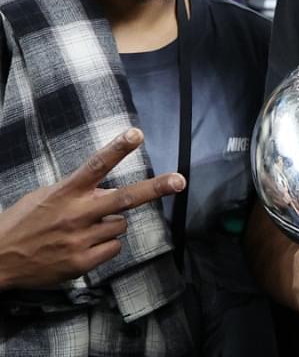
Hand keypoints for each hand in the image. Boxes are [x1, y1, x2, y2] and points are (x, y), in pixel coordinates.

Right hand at [0, 127, 185, 290]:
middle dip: (155, 188)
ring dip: (111, 224)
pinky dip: (106, 245)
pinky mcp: (82, 262)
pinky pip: (114, 248)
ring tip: (85, 229)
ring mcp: (80, 239)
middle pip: (124, 198)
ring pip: (120, 225)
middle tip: (179, 181)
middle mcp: (76, 214)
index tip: (137, 133)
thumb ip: (77, 191)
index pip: (96, 165)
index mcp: (65, 193)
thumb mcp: (45, 197)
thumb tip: (107, 188)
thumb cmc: (22, 223)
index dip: (118, 148)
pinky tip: (85, 245)